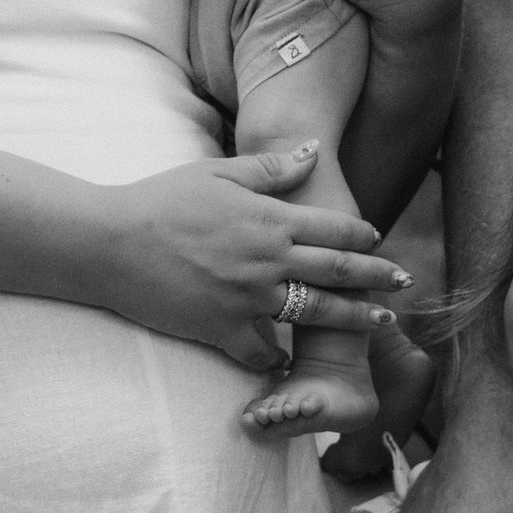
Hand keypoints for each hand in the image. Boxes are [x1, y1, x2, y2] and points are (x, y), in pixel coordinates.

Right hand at [99, 141, 409, 369]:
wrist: (108, 243)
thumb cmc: (160, 202)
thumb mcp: (218, 174)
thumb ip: (271, 168)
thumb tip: (315, 152)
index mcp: (269, 220)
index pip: (333, 229)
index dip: (362, 236)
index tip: (379, 240)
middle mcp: (267, 261)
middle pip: (338, 273)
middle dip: (377, 278)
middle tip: (405, 283)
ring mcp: (248, 298)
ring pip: (315, 314)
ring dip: (353, 320)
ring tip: (381, 325)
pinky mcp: (223, 328)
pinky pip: (262, 351)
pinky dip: (278, 357)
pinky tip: (292, 359)